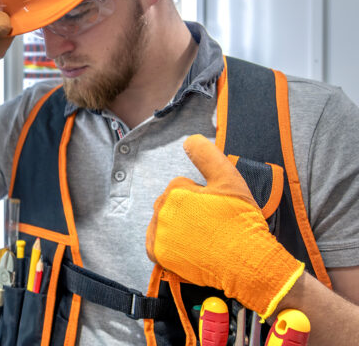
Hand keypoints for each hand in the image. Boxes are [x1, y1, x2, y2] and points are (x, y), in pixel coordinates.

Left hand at [146, 134, 304, 318]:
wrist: (247, 262)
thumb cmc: (240, 220)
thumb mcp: (229, 178)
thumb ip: (206, 155)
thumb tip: (188, 139)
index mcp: (175, 190)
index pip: (183, 186)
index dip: (203, 196)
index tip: (217, 209)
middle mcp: (161, 211)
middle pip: (171, 204)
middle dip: (189, 210)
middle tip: (212, 224)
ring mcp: (158, 234)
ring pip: (164, 222)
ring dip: (178, 226)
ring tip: (202, 237)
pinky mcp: (158, 255)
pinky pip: (156, 243)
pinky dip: (167, 245)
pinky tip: (186, 248)